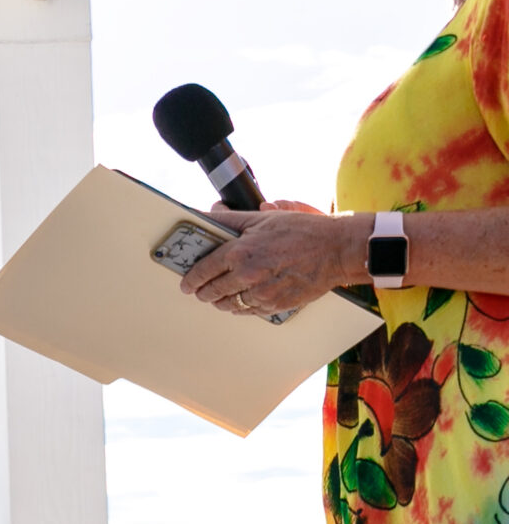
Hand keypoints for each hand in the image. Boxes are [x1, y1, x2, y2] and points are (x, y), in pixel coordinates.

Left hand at [180, 201, 364, 316]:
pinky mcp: (276, 305)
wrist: (337, 249)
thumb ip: (230, 218)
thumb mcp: (262, 217)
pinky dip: (242, 307)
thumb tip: (209, 211)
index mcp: (239, 253)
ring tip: (218, 297)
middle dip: (203, 292)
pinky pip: (249, 311)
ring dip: (221, 301)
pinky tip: (242, 301)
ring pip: (229, 305)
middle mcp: (248, 276)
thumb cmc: (303, 231)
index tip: (186, 283)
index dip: (191, 279)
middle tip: (199, 291)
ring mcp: (262, 293)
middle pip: (212, 292)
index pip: (203, 271)